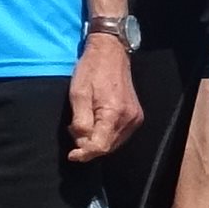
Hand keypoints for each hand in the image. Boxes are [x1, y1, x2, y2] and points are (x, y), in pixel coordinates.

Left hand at [67, 33, 140, 161]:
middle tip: (74, 130)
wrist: (111, 52)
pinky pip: (119, 135)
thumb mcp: (78, 94)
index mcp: (114, 113)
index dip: (85, 154)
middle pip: (107, 147)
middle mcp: (129, 119)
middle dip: (88, 146)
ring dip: (96, 141)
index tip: (72, 155)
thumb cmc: (91, 70)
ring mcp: (135, 118)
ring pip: (113, 143)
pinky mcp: (136, 116)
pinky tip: (95, 123)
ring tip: (84, 124)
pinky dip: (105, 135)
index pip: (100, 146)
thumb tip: (81, 145)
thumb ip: (80, 122)